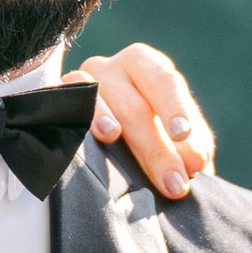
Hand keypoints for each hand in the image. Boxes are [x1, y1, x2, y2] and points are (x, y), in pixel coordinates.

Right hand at [77, 42, 214, 199]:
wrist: (110, 148)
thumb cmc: (154, 139)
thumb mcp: (177, 140)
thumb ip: (190, 147)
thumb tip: (193, 162)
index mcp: (149, 68)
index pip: (164, 82)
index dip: (175, 107)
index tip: (183, 134)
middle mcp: (115, 68)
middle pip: (134, 106)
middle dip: (156, 149)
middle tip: (175, 184)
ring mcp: (84, 81)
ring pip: (97, 98)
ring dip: (106, 121)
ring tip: (113, 138)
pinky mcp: (58, 97)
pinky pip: (65, 99)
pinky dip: (77, 114)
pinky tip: (86, 132)